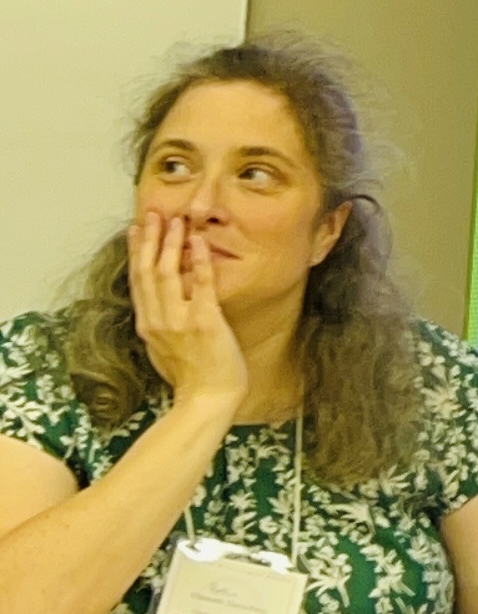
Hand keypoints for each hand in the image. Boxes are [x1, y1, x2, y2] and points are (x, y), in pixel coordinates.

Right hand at [128, 214, 248, 416]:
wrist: (206, 399)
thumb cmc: (192, 377)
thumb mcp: (165, 349)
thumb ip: (161, 326)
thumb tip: (160, 308)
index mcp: (148, 326)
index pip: (137, 282)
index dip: (136, 253)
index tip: (136, 230)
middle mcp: (157, 321)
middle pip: (147, 272)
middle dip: (149, 240)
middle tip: (152, 213)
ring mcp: (178, 321)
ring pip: (167, 273)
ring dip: (170, 243)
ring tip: (175, 219)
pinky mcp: (204, 322)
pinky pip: (199, 285)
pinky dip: (197, 261)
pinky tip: (199, 241)